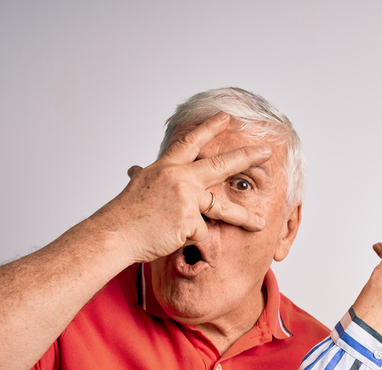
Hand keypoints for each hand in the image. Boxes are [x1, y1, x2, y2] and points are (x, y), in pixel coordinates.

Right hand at [89, 112, 270, 263]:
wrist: (115, 233)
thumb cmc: (124, 215)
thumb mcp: (138, 187)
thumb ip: (147, 178)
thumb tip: (135, 169)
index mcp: (166, 168)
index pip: (191, 143)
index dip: (209, 128)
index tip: (225, 117)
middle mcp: (179, 178)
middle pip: (220, 165)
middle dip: (246, 157)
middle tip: (266, 151)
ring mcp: (185, 198)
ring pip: (221, 207)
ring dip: (243, 217)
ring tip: (260, 223)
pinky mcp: (189, 219)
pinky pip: (199, 233)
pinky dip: (189, 239)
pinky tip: (172, 238)